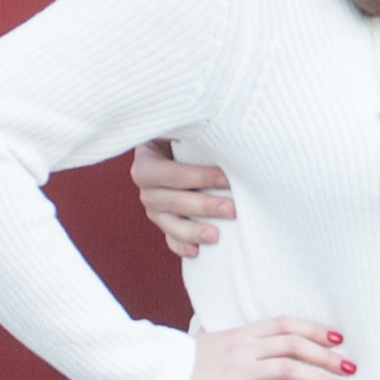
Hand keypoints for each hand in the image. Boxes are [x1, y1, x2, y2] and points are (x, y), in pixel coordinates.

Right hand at [134, 138, 239, 260]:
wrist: (182, 149)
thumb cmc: (190, 136)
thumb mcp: (185, 128)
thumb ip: (194, 129)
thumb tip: (222, 127)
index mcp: (147, 160)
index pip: (166, 173)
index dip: (196, 177)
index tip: (228, 180)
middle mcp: (146, 186)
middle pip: (168, 200)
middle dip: (202, 206)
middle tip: (233, 209)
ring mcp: (154, 207)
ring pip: (167, 223)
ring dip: (191, 230)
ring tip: (216, 236)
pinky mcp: (165, 222)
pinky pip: (169, 238)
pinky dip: (181, 245)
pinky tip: (197, 252)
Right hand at [178, 315, 350, 379]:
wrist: (149, 375)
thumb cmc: (175, 364)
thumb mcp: (203, 344)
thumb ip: (222, 341)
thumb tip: (223, 334)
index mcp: (238, 334)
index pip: (284, 324)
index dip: (313, 329)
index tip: (337, 336)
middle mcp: (242, 348)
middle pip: (294, 344)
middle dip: (327, 354)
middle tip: (351, 366)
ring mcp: (237, 370)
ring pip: (289, 369)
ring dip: (320, 379)